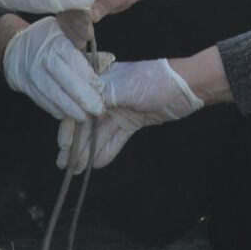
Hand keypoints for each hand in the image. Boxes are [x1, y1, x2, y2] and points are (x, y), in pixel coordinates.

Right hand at [0, 17, 107, 122]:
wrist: (14, 46)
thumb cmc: (47, 39)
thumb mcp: (65, 34)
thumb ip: (83, 48)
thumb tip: (108, 61)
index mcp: (57, 43)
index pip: (78, 65)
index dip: (91, 81)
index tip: (102, 91)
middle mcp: (43, 59)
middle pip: (68, 85)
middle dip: (86, 101)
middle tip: (99, 110)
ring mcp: (32, 74)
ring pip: (55, 97)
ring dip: (72, 111)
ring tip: (86, 116)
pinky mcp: (24, 86)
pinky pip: (44, 102)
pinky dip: (58, 110)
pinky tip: (68, 114)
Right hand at [53, 58, 201, 170]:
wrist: (187, 87)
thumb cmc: (156, 81)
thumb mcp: (126, 86)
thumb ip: (101, 97)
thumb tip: (80, 109)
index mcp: (101, 81)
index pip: (79, 104)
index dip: (70, 126)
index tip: (63, 145)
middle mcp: (106, 96)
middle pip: (87, 122)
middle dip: (76, 143)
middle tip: (66, 164)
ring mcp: (119, 110)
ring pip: (99, 133)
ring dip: (88, 151)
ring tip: (76, 169)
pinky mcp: (130, 122)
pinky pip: (115, 138)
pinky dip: (106, 150)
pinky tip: (96, 163)